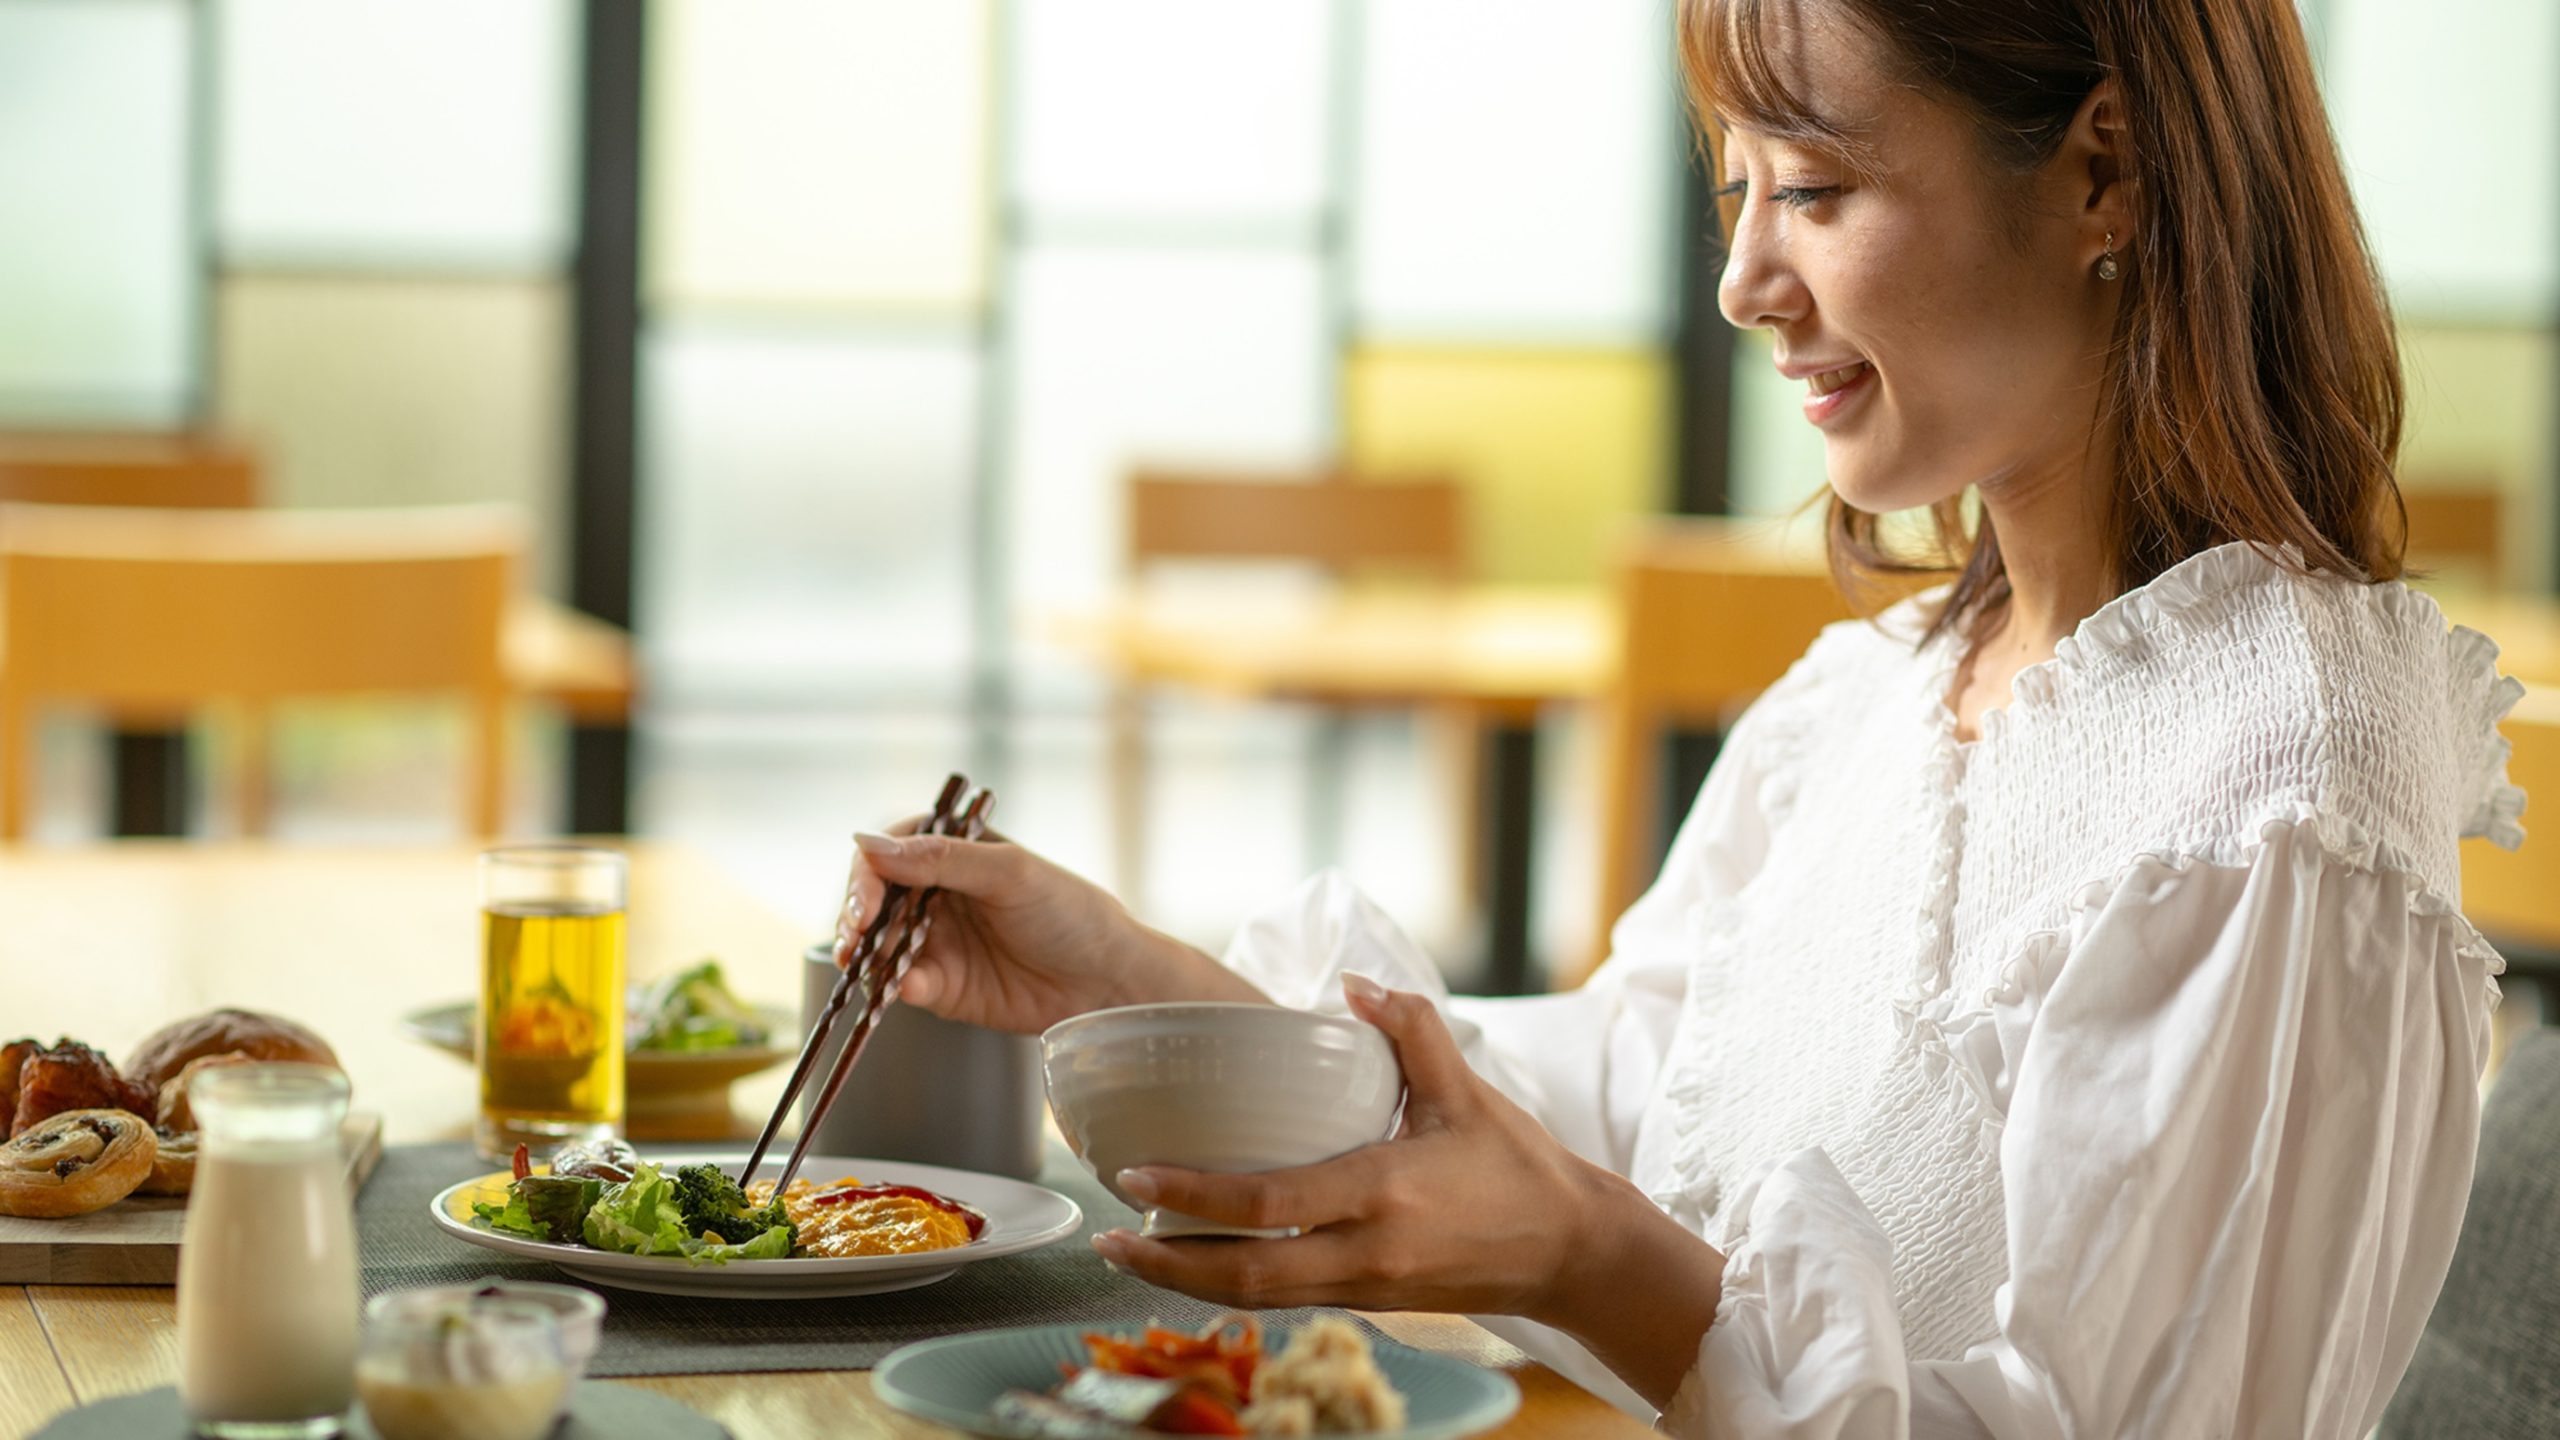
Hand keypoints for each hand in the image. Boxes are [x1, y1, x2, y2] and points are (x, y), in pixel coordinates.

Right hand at [838, 820, 1263, 1034]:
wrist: (1108, 981)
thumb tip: (871, 843)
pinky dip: (892, 985)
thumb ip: (943, 859)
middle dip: (855, 913)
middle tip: (857, 931)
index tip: (867, 898)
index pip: (889, 852)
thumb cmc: (1071, 913)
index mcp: (954, 854)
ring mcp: (936, 943)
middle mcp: (937, 896)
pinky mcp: (941, 988)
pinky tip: (904, 986)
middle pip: (873, 899)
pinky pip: (901, 984)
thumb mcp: (1011, 873)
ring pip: (877, 943)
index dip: (868, 872)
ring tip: (863, 959)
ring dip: (863, 950)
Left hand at [1089, 975, 1725, 1407]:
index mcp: (1385, 1194)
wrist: (1574, 1255)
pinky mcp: (1370, 1304)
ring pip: (1260, 1300)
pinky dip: (1234, 1287)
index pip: (1271, 1205)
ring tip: (1133, 1250)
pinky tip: (1198, 1262)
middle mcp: (1368, 1252)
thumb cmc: (1520, 1170)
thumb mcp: (1467, 1091)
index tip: (1137, 1175)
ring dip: (1189, 1281)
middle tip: (1109, 1233)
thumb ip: (1411, 1029)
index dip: (1197, 1194)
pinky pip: (1287, 1301)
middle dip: (1168, 1261)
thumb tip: (1352, 984)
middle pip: (1246, 1276)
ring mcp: (1367, 1288)